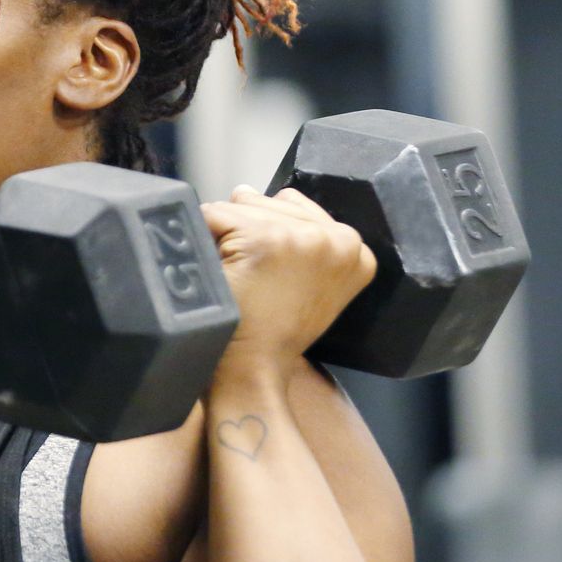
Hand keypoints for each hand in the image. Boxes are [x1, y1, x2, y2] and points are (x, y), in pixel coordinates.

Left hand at [201, 185, 377, 369]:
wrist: (254, 373)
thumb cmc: (272, 332)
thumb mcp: (307, 282)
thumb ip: (296, 236)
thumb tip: (248, 189)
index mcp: (356, 249)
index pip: (294, 206)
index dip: (266, 234)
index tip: (267, 274)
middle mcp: (339, 238)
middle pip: (267, 200)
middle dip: (245, 230)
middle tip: (252, 282)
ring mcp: (303, 237)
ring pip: (240, 205)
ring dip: (225, 236)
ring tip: (241, 279)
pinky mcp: (265, 239)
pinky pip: (213, 214)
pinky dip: (204, 241)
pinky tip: (224, 276)